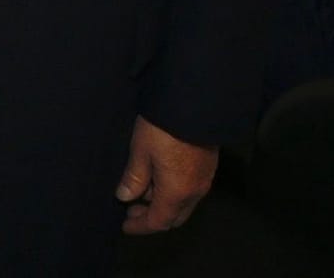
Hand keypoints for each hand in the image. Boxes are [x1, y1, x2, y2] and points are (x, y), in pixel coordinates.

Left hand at [116, 115, 216, 233]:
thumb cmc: (163, 129)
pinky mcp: (208, 167)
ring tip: (140, 193)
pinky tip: (157, 180)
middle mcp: (195, 192)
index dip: (140, 226)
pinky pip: (190, 192)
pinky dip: (173, 193)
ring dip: (162, 204)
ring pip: (183, 205)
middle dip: (152, 218)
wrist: (196, 106)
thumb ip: (134, 178)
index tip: (125, 226)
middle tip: (131, 210)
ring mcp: (204, 180)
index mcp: (177, 193)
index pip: (158, 221)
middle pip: (174, 217)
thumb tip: (125, 198)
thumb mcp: (140, 151)